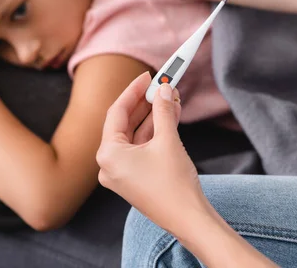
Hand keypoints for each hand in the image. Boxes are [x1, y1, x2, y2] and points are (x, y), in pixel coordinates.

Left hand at [97, 72, 209, 233]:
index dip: (134, 91)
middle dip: (146, 103)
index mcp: (108, 154)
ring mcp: (120, 174)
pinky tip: (169, 117)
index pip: (117, 112)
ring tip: (171, 98)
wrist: (188, 219)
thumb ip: (163, 111)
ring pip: (134, 136)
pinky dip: (153, 134)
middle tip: (161, 85)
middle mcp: (108, 165)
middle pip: (125, 123)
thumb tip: (164, 89)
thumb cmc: (174, 184)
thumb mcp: (168, 140)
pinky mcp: (133, 179)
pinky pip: (140, 149)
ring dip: (153, 117)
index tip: (148, 76)